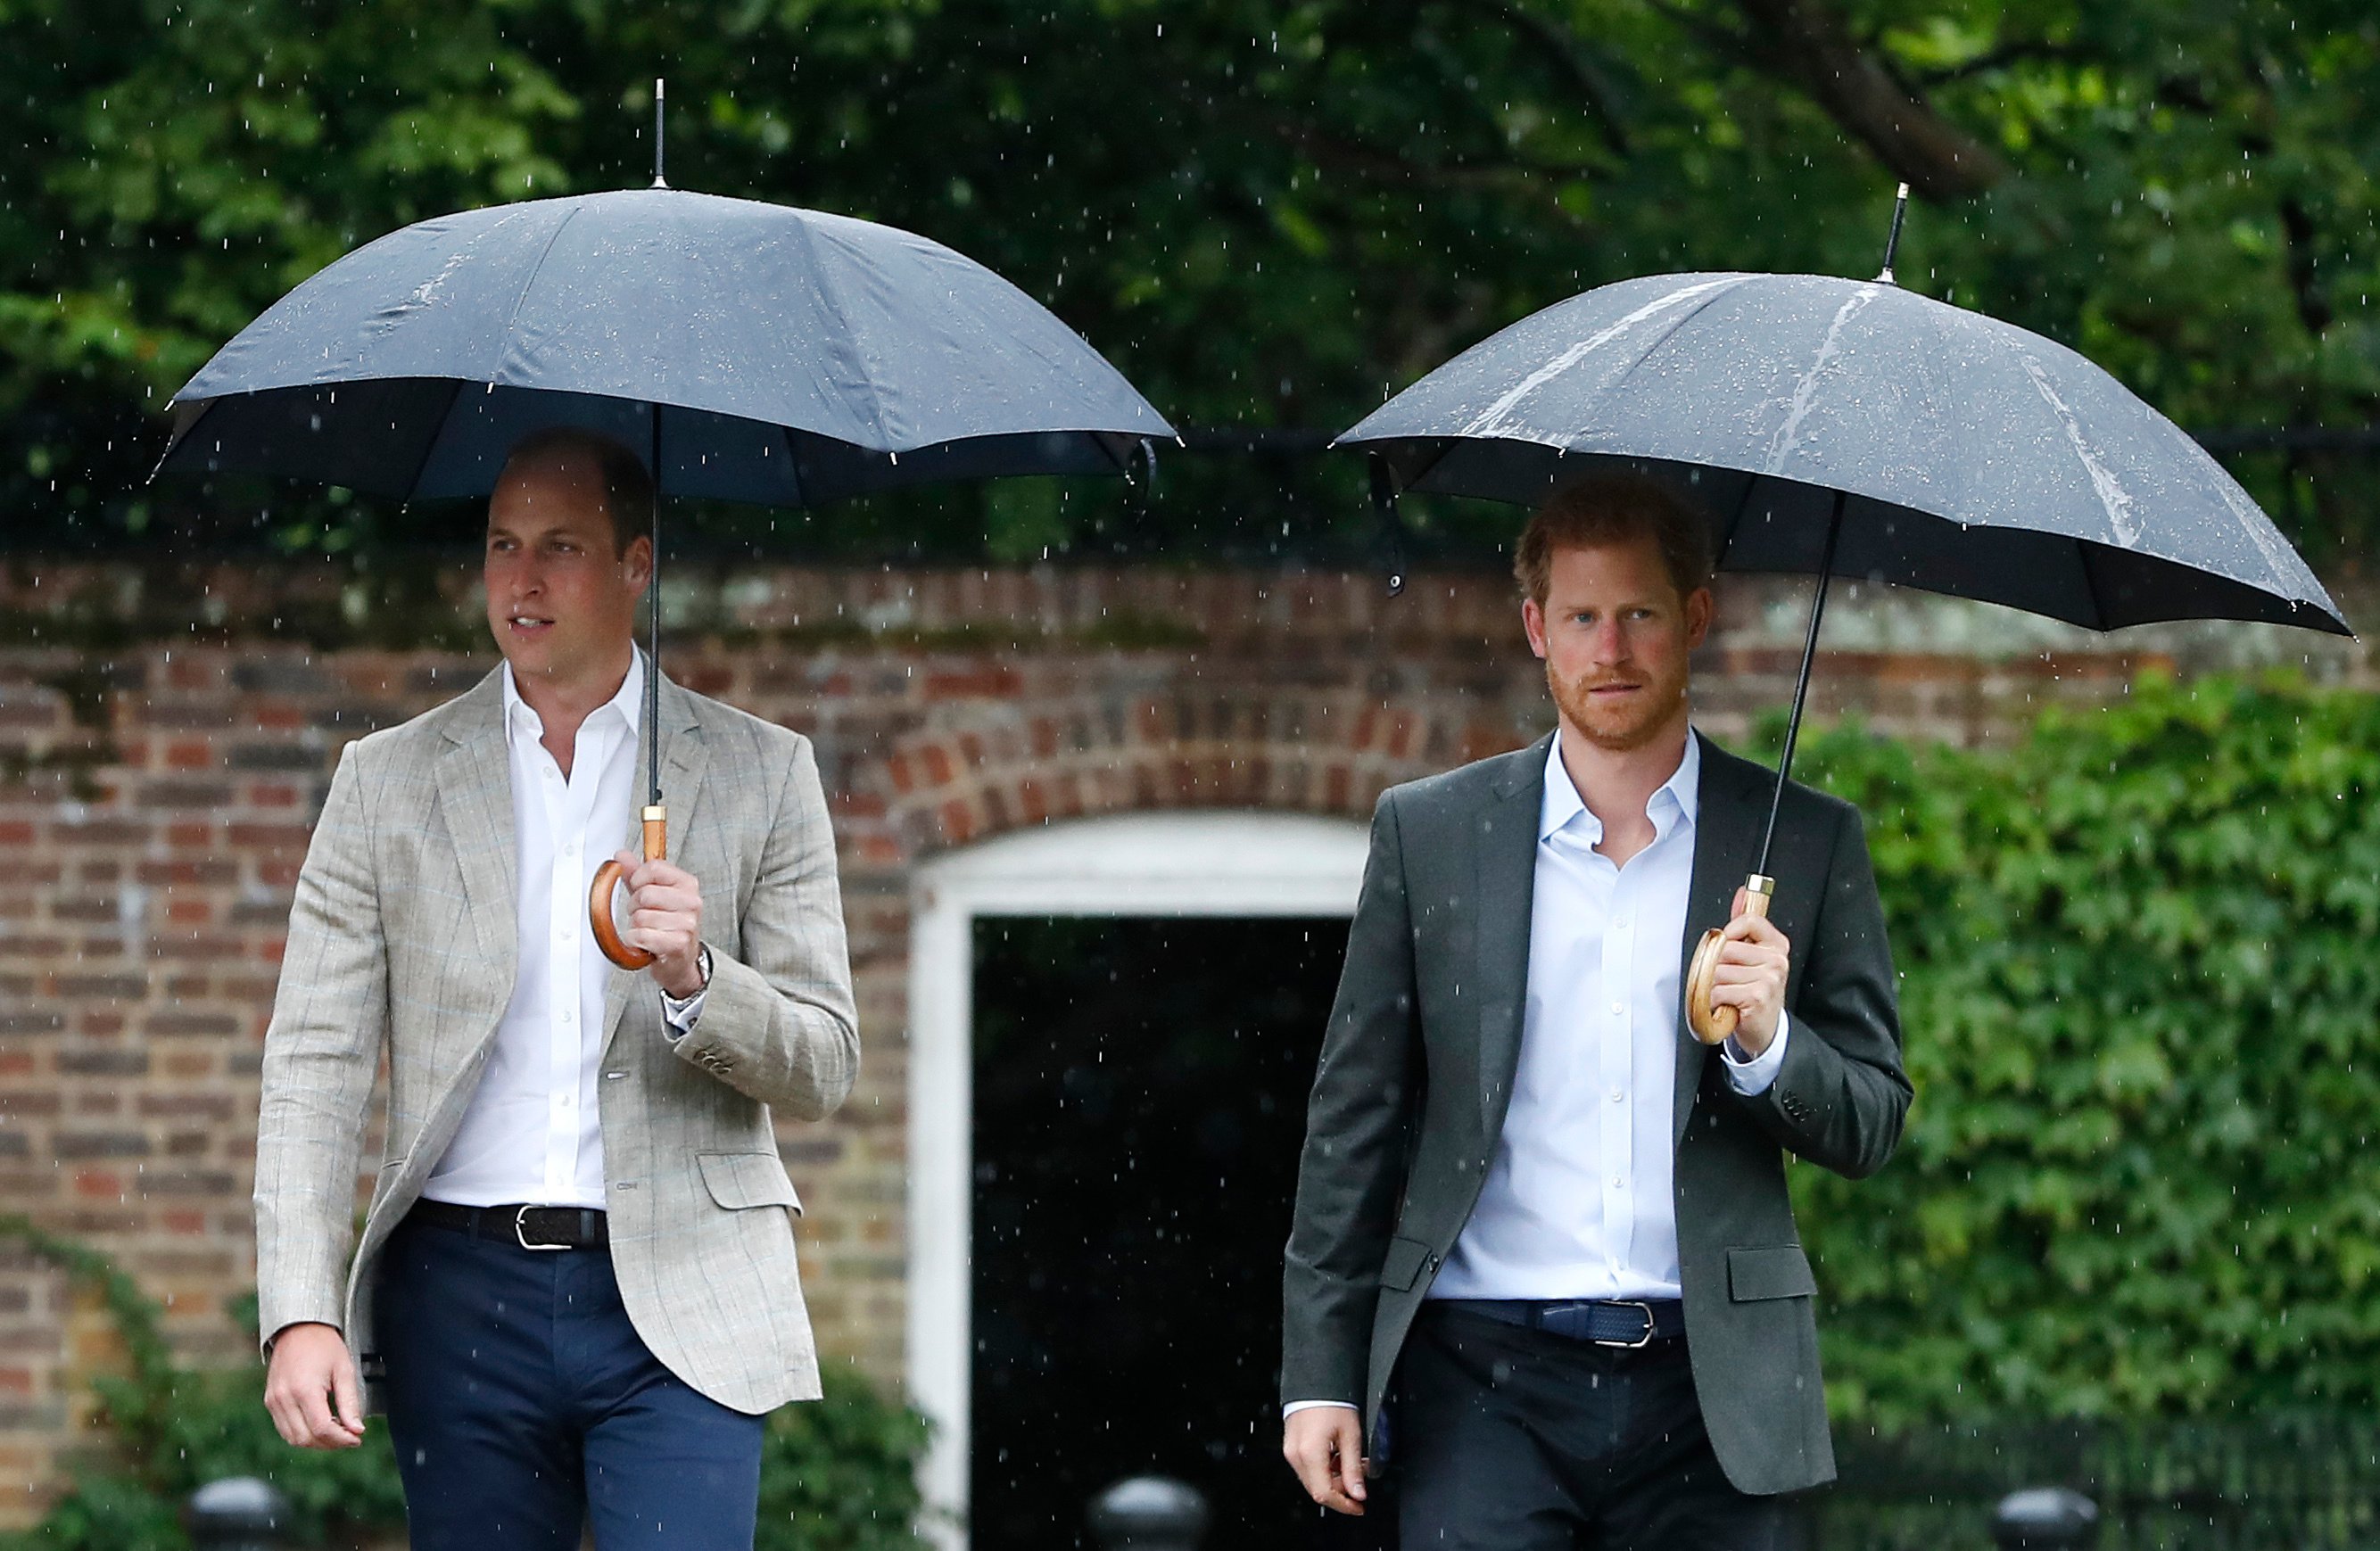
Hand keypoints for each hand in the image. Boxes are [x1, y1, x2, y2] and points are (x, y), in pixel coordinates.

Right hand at [263, 1322, 364, 1449]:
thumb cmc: (325, 1346)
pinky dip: (302, 1434)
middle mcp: (283, 1398)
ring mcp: (273, 1401)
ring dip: (316, 1442)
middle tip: (349, 1437)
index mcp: (304, 1390)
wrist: (298, 1328)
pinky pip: (284, 1429)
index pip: (322, 1428)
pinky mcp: (270, 1401)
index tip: (357, 1438)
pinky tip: (319, 1425)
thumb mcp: (344, 1370)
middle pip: (306, 1438)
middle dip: (330, 1443)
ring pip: (293, 1438)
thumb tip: (357, 1430)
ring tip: (336, 1432)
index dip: (341, 1439)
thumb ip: (350, 1403)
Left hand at [611, 849, 705, 996]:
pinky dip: (636, 941)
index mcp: (687, 884)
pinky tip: (647, 942)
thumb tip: (621, 856)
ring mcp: (687, 923)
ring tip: (649, 930)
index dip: (638, 879)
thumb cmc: (668, 926)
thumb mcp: (653, 895)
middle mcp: (692, 902)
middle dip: (635, 907)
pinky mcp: (678, 943)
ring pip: (640, 917)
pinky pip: (641, 935)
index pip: (654, 868)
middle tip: (645, 916)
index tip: (639, 889)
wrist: (680, 960)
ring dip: (636, 927)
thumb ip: (636, 874)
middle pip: (645, 894)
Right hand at [1283, 1406, 1368, 1515]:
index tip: (1359, 1506)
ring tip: (1352, 1462)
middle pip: (1318, 1490)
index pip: (1324, 1494)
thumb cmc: (1333, 1402)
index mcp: (1310, 1454)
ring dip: (1334, 1479)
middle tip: (1359, 1480)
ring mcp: (1291, 1451)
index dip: (1344, 1505)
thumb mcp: (1351, 1436)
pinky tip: (1338, 1456)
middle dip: (1341, 1491)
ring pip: (1313, 1480)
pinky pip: (1308, 1467)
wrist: (1316, 1381)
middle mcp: (1296, 1455)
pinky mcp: (1291, 1446)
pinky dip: (1325, 1469)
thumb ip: (1353, 1468)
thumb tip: (1358, 1493)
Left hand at [1712, 885, 1791, 1054]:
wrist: (1764, 1029)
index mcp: (1776, 945)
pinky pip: (1718, 991)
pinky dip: (1714, 1002)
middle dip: (1715, 967)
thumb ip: (1744, 925)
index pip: (1748, 920)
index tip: (1726, 944)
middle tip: (1725, 981)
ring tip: (1727, 995)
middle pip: (1725, 949)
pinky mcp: (1757, 997)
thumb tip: (1742, 892)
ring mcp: (1769, 979)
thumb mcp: (1752, 956)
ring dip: (1713, 987)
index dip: (1729, 932)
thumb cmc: (1753, 991)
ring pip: (1718, 972)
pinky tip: (1727, 1007)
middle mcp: (1777, 960)